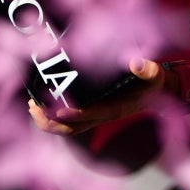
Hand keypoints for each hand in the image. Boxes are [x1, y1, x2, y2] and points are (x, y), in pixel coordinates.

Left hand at [28, 59, 178, 135]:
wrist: (158, 91)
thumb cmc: (154, 80)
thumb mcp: (154, 72)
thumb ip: (146, 67)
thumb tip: (134, 61)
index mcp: (117, 107)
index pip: (94, 114)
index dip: (76, 115)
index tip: (58, 111)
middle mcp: (104, 115)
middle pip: (74, 128)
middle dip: (51, 122)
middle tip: (33, 106)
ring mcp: (97, 116)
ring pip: (68, 128)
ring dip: (48, 122)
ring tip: (32, 106)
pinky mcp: (92, 111)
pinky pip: (69, 122)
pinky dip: (52, 117)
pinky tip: (41, 104)